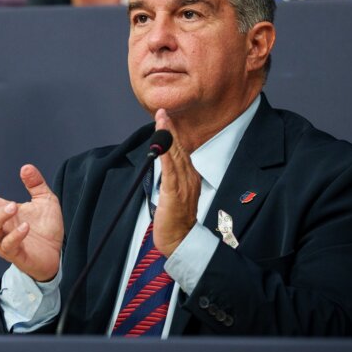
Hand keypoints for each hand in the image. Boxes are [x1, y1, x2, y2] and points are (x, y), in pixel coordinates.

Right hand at [0, 165, 62, 281]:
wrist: (57, 254)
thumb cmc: (45, 228)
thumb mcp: (45, 200)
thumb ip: (36, 184)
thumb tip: (26, 167)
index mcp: (0, 210)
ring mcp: (4, 241)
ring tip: (13, 207)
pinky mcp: (15, 254)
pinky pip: (8, 245)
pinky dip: (15, 235)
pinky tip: (26, 226)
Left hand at [152, 109, 201, 255]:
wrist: (181, 240)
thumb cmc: (177, 219)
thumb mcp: (176, 193)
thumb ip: (173, 177)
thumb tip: (165, 163)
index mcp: (190, 177)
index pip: (181, 150)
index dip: (173, 133)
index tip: (165, 117)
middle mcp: (190, 177)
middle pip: (179, 148)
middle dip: (170, 128)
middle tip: (162, 111)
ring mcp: (183, 185)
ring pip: (175, 155)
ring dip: (167, 136)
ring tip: (161, 119)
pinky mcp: (174, 193)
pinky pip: (170, 170)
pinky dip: (166, 155)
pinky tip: (161, 144)